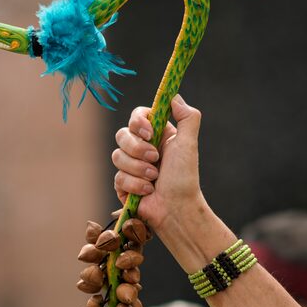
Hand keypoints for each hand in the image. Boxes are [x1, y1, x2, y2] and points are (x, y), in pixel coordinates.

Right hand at [112, 95, 203, 233]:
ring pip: (117, 156)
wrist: (177, 209)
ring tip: (154, 179)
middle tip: (155, 159)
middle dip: (138, 148)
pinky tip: (148, 191)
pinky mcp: (123, 185)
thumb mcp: (189, 144)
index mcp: (156, 135)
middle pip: (122, 134)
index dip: (139, 122)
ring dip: (138, 169)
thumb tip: (174, 96)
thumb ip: (187, 117)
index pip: (137, 116)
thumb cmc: (185, 178)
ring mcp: (130, 166)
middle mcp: (141, 148)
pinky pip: (118, 177)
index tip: (150, 133)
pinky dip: (135, 185)